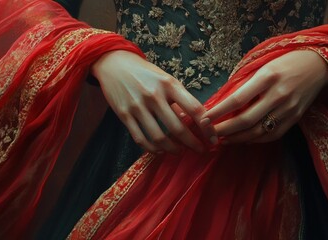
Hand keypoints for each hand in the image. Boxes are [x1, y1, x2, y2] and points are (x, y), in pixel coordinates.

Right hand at [92, 50, 214, 152]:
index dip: (207, 127)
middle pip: (177, 128)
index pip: (194, 109)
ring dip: (173, 149)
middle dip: (192, 143)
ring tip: (179, 151)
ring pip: (159, 137)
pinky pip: (140, 138)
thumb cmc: (145, 72)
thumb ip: (178, 99)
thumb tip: (191, 120)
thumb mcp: (165, 79)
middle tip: (199, 150)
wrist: (115, 64)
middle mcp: (154, 95)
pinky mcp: (124, 115)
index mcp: (169, 84)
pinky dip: (152, 149)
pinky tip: (159, 150)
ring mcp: (138, 106)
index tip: (212, 138)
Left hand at [205, 50, 327, 143]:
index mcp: (267, 77)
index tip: (204, 118)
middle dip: (224, 130)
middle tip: (209, 133)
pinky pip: (271, 135)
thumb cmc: (286, 61)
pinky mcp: (295, 118)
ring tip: (222, 139)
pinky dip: (254, 140)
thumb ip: (245, 83)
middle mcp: (278, 94)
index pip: (237, 99)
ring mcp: (288, 109)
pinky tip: (242, 139)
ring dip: (237, 138)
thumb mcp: (263, 65)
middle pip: (246, 120)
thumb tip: (220, 101)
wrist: (319, 64)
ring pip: (258, 131)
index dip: (219, 111)